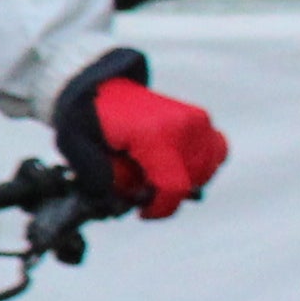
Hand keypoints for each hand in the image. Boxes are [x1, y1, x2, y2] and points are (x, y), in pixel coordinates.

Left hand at [53, 52, 226, 220]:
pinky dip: (200, 163)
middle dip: (166, 194)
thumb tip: (131, 204)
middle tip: (140, 188)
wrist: (97, 87)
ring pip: (206, 170)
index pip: (173, 186)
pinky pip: (215, 152)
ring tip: (154, 173)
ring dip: (184, 179)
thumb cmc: (87, 121)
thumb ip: (109, 182)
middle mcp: (181, 125)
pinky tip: (176, 164)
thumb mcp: (84, 154)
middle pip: (190, 181)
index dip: (161, 209)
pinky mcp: (201, 117)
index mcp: (152, 134)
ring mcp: (195, 119)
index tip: (143, 213)